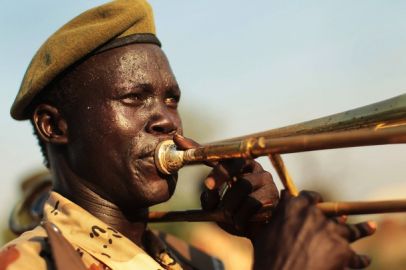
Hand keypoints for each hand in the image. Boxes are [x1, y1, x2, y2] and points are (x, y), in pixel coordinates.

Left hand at [173, 134, 278, 237]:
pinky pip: (251, 203)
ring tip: (230, 217)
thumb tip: (208, 189)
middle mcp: (251, 167)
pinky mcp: (272, 193)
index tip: (178, 139)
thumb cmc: (235, 215)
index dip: (196, 146)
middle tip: (208, 185)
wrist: (259, 233)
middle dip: (219, 173)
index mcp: (235, 166)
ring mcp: (264, 178)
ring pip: (241, 187)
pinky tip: (243, 222)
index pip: (215, 153)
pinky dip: (241, 217)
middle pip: (233, 162)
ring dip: (230, 207)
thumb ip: (209, 198)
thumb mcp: (216, 207)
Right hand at [252, 191, 375, 269]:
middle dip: (338, 215)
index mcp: (294, 207)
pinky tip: (365, 259)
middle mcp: (315, 215)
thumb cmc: (267, 258)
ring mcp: (331, 232)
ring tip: (370, 228)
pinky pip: (357, 257)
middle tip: (342, 218)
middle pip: (334, 212)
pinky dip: (361, 259)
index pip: (311, 196)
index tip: (318, 204)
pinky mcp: (344, 252)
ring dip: (362, 230)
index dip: (315, 201)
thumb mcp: (263, 231)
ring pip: (352, 230)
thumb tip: (283, 195)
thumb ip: (276, 212)